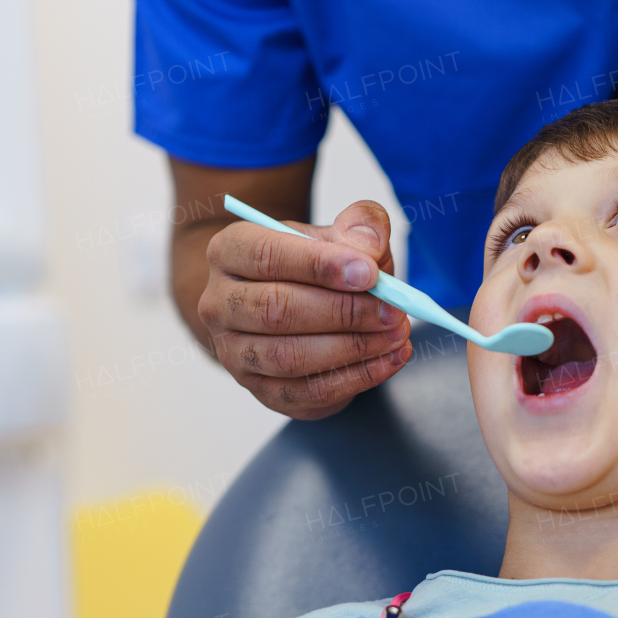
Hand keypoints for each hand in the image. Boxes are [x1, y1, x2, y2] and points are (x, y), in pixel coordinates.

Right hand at [198, 199, 411, 418]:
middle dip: (344, 311)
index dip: (320, 265)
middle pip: (276, 309)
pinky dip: (355, 378)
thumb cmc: (318, 266)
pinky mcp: (261, 390)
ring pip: (290, 356)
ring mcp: (235, 352)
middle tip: (392, 310)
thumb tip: (369, 247)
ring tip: (396, 334)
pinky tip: (387, 360)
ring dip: (353, 348)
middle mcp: (220, 303)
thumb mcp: (341, 233)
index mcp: (230, 251)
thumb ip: (361, 225)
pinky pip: (307, 391)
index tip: (369, 273)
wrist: (297, 304)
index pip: (267, 256)